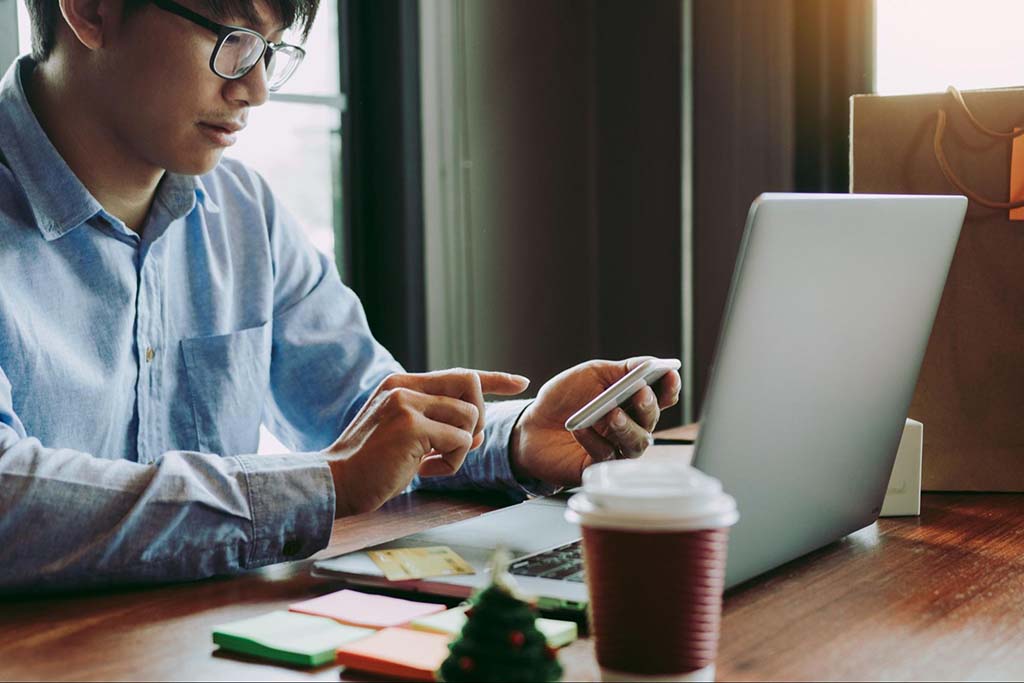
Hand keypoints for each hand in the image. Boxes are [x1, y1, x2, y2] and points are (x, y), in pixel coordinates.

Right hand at [324, 369, 528, 515]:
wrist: (334, 483)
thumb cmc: (370, 465)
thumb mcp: (403, 434)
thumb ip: (435, 423)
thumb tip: (477, 430)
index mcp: (401, 384)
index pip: (459, 373)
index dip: (494, 378)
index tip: (520, 382)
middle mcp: (404, 387)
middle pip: (471, 388)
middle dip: (477, 420)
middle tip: (455, 448)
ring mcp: (407, 404)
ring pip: (469, 418)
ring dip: (460, 449)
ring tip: (432, 463)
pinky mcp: (411, 426)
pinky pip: (460, 442)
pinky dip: (452, 463)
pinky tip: (425, 471)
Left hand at [510, 357, 680, 487]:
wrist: (532, 424)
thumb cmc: (564, 398)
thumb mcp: (592, 374)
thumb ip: (622, 370)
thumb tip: (649, 362)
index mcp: (631, 401)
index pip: (660, 397)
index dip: (669, 388)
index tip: (670, 374)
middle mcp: (629, 425)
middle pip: (651, 421)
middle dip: (649, 406)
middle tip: (640, 393)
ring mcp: (616, 447)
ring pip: (636, 443)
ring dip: (627, 427)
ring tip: (612, 414)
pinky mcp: (598, 465)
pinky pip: (605, 454)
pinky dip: (593, 440)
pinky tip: (580, 428)